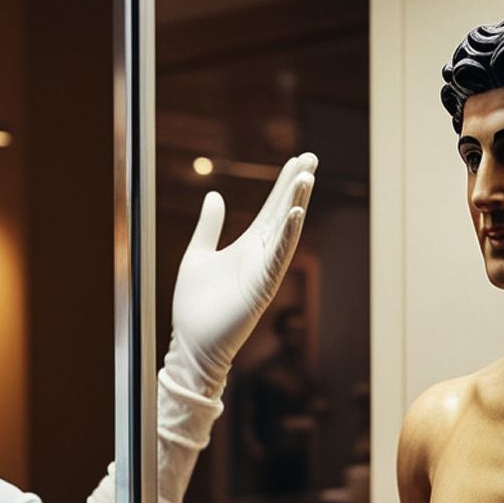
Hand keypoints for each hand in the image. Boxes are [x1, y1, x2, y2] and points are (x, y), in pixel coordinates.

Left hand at [169, 152, 316, 390]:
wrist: (191, 345)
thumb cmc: (194, 307)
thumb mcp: (197, 255)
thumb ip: (208, 227)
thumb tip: (214, 196)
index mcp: (247, 246)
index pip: (271, 208)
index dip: (284, 183)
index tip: (299, 159)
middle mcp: (260, 255)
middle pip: (283, 213)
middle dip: (297, 186)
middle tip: (312, 157)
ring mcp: (264, 271)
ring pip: (285, 231)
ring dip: (296, 204)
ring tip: (306, 177)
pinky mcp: (262, 287)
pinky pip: (279, 257)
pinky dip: (287, 235)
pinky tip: (295, 214)